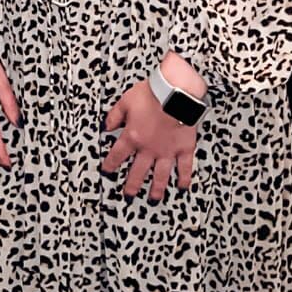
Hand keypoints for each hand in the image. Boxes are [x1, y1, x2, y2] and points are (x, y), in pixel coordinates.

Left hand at [102, 72, 198, 200]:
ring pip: (160, 176)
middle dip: (131, 186)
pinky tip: (182, 187)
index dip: (110, 165)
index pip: (117, 155)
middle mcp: (149, 148)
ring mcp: (167, 151)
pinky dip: (184, 179)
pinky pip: (184, 168)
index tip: (107, 172)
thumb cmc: (152, 94)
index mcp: (132, 137)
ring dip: (156, 190)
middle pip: (138, 172)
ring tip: (153, 200)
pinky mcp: (184, 149)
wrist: (175, 92)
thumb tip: (106, 126)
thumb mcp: (125, 101)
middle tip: (128, 196)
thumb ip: (114, 116)